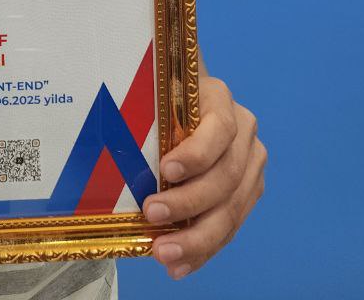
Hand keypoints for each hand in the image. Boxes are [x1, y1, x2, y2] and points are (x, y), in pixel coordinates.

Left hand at [143, 75, 265, 278]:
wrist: (187, 102)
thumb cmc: (164, 101)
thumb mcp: (158, 98)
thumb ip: (149, 119)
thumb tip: (112, 149)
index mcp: (221, 100)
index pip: (219, 128)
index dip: (196, 153)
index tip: (166, 171)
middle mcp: (244, 132)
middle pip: (225, 175)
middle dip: (188, 202)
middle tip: (152, 215)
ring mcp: (251, 164)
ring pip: (231, 208)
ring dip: (197, 238)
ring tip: (165, 254)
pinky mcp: (250, 192)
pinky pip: (230, 226)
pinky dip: (203, 249)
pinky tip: (180, 265)